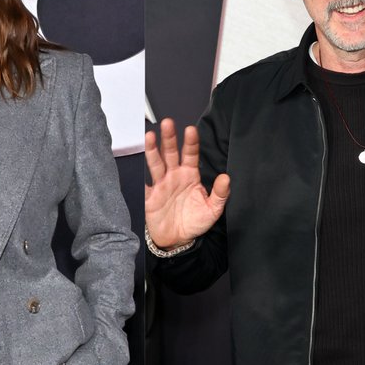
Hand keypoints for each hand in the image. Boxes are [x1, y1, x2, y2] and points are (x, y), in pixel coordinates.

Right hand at [144, 118, 229, 248]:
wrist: (177, 240)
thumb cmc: (194, 222)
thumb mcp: (212, 210)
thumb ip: (220, 194)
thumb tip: (226, 178)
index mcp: (190, 175)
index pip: (191, 155)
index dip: (191, 143)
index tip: (191, 131)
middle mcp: (174, 176)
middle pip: (171, 153)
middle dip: (169, 138)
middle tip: (168, 124)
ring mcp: (161, 184)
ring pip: (156, 163)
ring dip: (153, 150)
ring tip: (150, 136)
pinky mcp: (150, 195)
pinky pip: (145, 183)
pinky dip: (142, 175)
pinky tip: (138, 164)